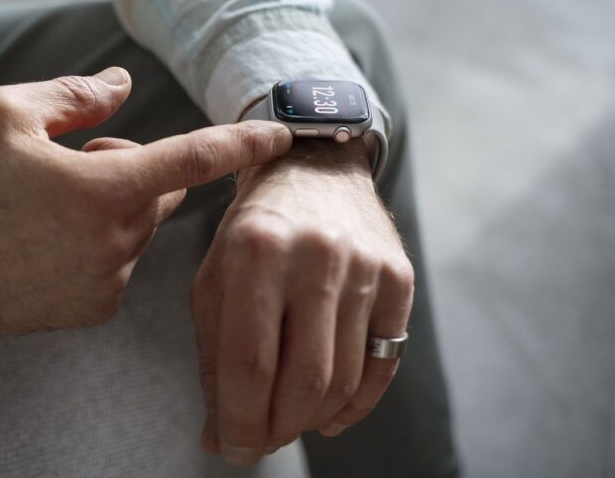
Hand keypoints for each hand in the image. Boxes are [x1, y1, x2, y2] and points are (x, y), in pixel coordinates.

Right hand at [0, 68, 291, 373]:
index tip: (284, 136)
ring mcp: (110, 280)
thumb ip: (76, 91)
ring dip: (114, 209)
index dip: (243, 142)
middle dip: (132, 170)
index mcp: (107, 187)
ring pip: (140, 227)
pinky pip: (120, 263)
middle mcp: (120, 239)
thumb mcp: (5, 112)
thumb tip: (125, 82)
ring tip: (49, 209)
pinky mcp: (96, 308)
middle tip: (74, 165)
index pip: (196, 158)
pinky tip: (47, 245)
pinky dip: (100, 246)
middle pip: (162, 191)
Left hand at [190, 140, 413, 465]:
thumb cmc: (253, 228)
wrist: (315, 166)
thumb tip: (221, 436)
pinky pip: (383, 362)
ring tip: (289, 422)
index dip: (241, 420)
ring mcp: (365, 265)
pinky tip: (331, 414)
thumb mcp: (215, 277)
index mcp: (257, 249)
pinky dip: (357, 403)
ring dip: (313, 417)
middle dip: (278, 427)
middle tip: (262, 439)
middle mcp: (316, 254)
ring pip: (344, 378)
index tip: (235, 448)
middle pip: (303, 378)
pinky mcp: (399, 277)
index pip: (249, 361)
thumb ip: (214, 356)